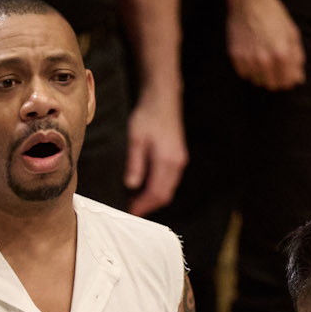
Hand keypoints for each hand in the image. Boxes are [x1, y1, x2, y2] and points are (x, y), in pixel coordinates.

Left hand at [124, 88, 186, 215]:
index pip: (156, 192)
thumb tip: (131, 185)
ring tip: (136, 202)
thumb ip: (135, 163)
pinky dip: (159, 189)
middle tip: (132, 210)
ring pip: (168, 189)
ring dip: (154, 199)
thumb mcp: (136, 139)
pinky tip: (146, 188)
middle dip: (149, 206)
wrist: (163, 99)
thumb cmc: (147, 116)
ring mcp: (180, 160)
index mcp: (166, 161)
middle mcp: (177, 163)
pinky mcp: (178, 156)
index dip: (143, 205)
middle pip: (165, 195)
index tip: (130, 212)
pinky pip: (170, 180)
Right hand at [226, 0, 304, 90]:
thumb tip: (298, 79)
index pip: (287, 82)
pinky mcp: (235, 56)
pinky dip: (249, 68)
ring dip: (261, 74)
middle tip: (275, 68)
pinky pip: (244, 73)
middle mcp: (264, 59)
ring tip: (262, 57)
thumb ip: (297, 58)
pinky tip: (251, 55)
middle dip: (275, 79)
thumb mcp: (292, 34)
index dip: (288, 80)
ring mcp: (248, 59)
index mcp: (282, 54)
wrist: (250, 2)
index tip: (287, 76)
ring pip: (256, 80)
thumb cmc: (274, 16)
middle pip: (271, 85)